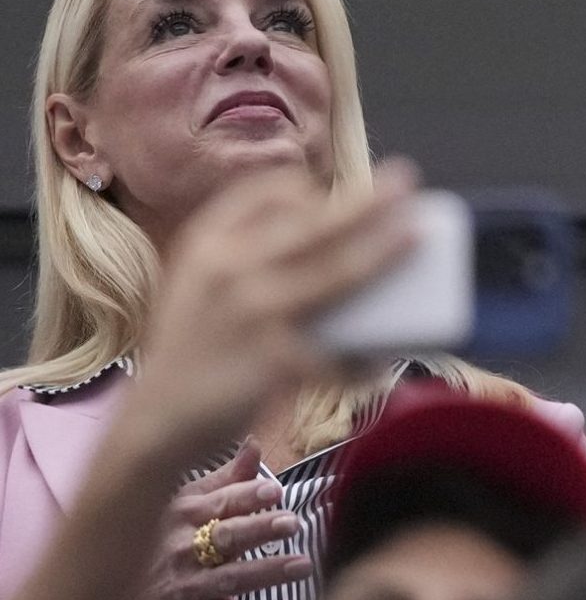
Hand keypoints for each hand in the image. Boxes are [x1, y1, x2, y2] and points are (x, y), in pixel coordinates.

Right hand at [117, 162, 417, 465]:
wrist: (155, 420)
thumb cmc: (195, 348)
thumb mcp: (200, 287)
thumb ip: (244, 258)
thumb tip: (330, 241)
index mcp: (209, 245)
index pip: (263, 193)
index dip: (307, 187)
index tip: (332, 190)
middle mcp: (229, 269)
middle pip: (314, 225)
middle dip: (366, 200)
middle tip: (406, 179)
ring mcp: (253, 312)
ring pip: (335, 274)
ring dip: (383, 253)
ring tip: (416, 238)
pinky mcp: (274, 360)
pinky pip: (337, 351)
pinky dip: (364, 357)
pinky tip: (381, 362)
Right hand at [134, 442, 309, 599]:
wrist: (111, 599)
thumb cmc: (156, 543)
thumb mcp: (182, 505)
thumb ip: (223, 479)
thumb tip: (255, 443)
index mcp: (183, 516)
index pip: (220, 503)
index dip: (247, 496)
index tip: (275, 490)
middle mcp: (184, 550)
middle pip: (226, 538)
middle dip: (258, 530)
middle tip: (291, 523)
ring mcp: (187, 587)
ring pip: (230, 578)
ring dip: (267, 572)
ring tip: (303, 565)